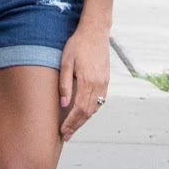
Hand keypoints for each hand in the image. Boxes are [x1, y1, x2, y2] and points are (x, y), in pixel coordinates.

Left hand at [58, 20, 110, 141]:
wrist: (95, 32)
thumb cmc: (77, 45)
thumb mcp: (66, 62)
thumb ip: (64, 84)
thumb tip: (63, 104)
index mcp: (87, 81)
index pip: (78, 109)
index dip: (70, 122)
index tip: (62, 131)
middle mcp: (98, 85)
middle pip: (87, 112)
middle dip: (76, 125)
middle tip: (66, 135)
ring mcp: (104, 83)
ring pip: (95, 108)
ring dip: (84, 120)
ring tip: (73, 128)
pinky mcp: (106, 80)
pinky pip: (100, 101)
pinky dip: (91, 110)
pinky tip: (84, 114)